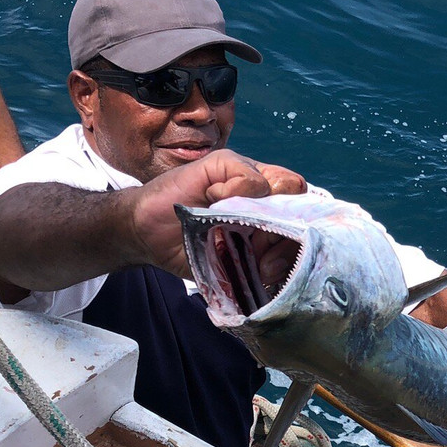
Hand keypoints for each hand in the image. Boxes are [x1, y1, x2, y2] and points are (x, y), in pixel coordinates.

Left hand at [129, 150, 305, 276]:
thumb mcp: (204, 168)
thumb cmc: (172, 194)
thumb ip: (235, 170)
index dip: (281, 197)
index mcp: (258, 183)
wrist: (145, 231)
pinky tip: (260, 277)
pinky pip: (277, 273)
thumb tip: (257, 190)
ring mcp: (259, 240)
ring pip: (294, 250)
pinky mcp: (249, 265)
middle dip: (286, 236)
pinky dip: (276, 277)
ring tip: (261, 268)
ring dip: (282, 260)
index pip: (293, 188)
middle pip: (301, 223)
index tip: (247, 205)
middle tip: (259, 246)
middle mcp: (265, 211)